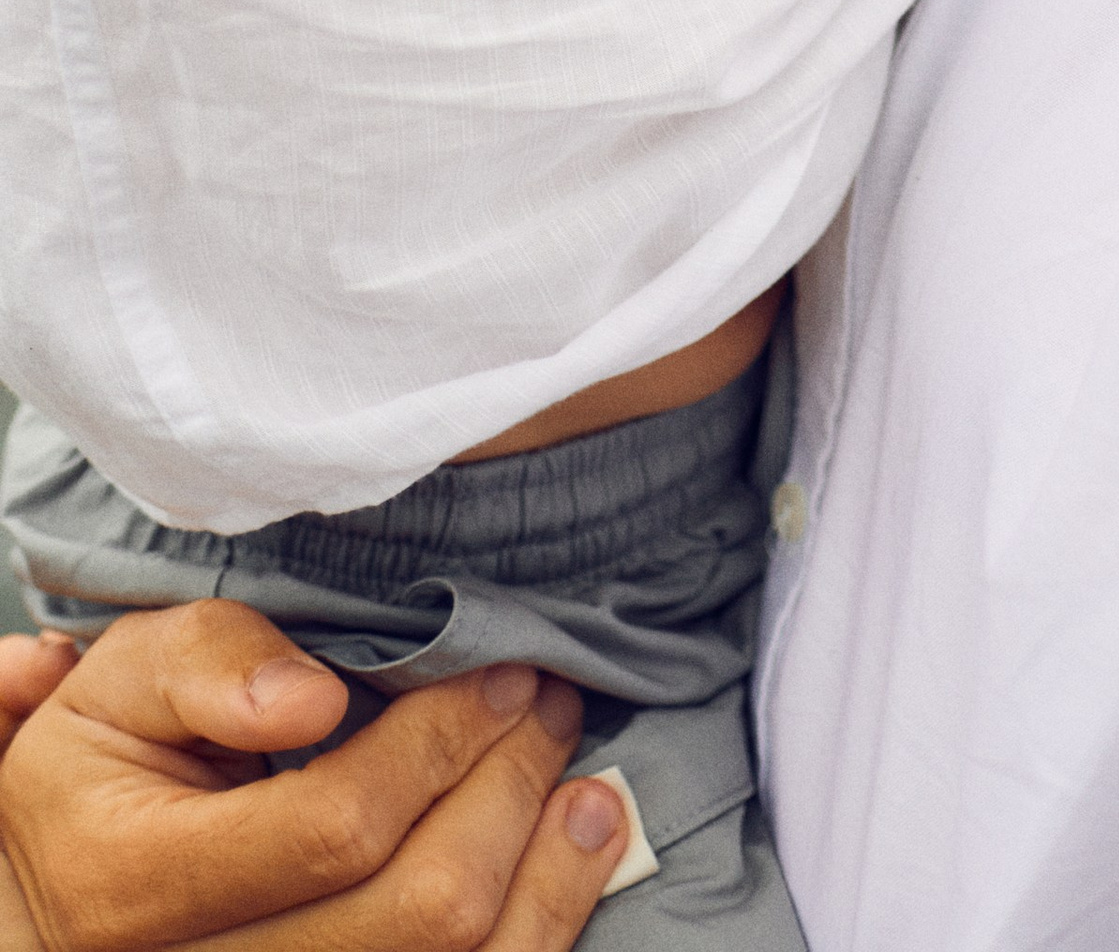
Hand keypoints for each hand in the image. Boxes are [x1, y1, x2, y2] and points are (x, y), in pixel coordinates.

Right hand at [0, 604, 628, 950]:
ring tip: (583, 781)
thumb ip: (210, 664)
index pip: (337, 828)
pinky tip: (570, 854)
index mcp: (138, 885)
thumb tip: (312, 698)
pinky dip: (539, 926)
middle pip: (419, 912)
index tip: (500, 669)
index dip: (441, 742)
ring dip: (548, 873)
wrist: (64, 891)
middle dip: (509, 789)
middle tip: (548, 699)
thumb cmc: (110, 766)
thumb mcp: (124, 682)